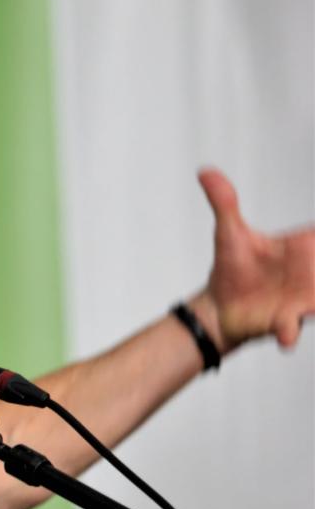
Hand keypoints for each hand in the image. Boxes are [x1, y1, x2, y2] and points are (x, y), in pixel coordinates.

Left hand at [198, 167, 314, 351]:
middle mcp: (311, 272)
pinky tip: (286, 338)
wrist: (218, 307)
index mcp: (304, 246)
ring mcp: (303, 297)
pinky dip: (291, 331)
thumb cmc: (233, 268)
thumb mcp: (230, 234)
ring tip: (312, 307)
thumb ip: (224, 203)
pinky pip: (293, 327)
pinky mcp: (285, 320)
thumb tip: (204, 171)